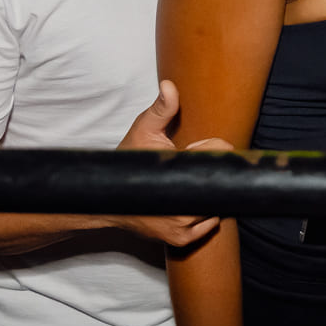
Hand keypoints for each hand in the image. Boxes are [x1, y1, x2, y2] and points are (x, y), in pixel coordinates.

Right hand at [108, 83, 225, 245]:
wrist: (106, 202)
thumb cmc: (127, 164)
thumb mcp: (142, 132)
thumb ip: (160, 109)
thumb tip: (170, 86)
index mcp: (175, 176)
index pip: (217, 156)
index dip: (212, 148)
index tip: (192, 147)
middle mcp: (181, 208)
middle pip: (219, 181)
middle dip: (208, 170)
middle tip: (186, 165)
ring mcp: (182, 227)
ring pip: (216, 202)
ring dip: (208, 189)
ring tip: (184, 182)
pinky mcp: (181, 239)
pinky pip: (211, 222)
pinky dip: (206, 209)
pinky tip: (187, 197)